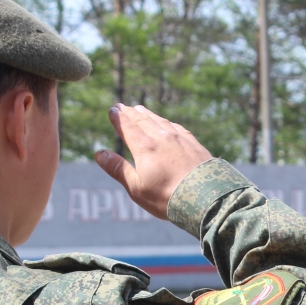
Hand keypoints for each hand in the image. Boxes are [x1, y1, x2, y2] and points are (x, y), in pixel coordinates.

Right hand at [94, 104, 212, 219]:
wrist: (206, 198)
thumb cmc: (167, 197)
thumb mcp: (137, 187)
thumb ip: (118, 169)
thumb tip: (99, 153)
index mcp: (145, 148)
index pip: (128, 128)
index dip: (119, 118)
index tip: (112, 110)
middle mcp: (162, 138)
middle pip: (143, 121)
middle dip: (131, 113)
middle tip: (122, 106)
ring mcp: (180, 139)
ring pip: (160, 121)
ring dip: (148, 114)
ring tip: (140, 109)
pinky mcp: (195, 144)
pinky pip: (177, 127)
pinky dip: (167, 122)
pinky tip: (167, 123)